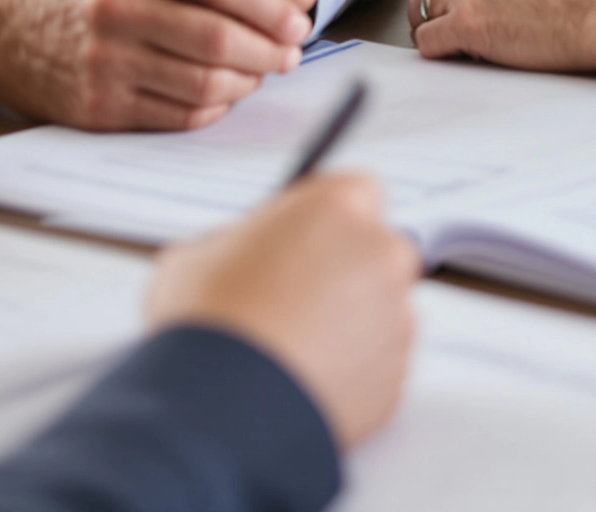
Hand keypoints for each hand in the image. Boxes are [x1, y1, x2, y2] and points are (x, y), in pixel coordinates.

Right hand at [0, 0, 310, 130]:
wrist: (4, 26)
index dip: (270, 5)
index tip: (295, 19)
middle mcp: (114, 4)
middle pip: (219, 37)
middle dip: (270, 50)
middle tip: (290, 53)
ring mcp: (104, 59)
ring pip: (205, 82)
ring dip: (248, 82)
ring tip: (262, 72)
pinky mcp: (100, 106)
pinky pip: (180, 114)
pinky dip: (214, 107)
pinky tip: (225, 93)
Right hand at [146, 172, 419, 449]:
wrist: (225, 407)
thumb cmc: (208, 322)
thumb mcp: (199, 253)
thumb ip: (240, 244)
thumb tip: (241, 259)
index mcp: (333, 209)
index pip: (358, 189)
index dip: (330, 214)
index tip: (308, 234)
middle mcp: (378, 255)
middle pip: (375, 251)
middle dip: (344, 268)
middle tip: (296, 293)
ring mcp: (395, 318)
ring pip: (380, 309)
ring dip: (350, 321)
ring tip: (293, 346)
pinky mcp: (396, 376)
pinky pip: (379, 363)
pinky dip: (354, 369)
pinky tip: (306, 378)